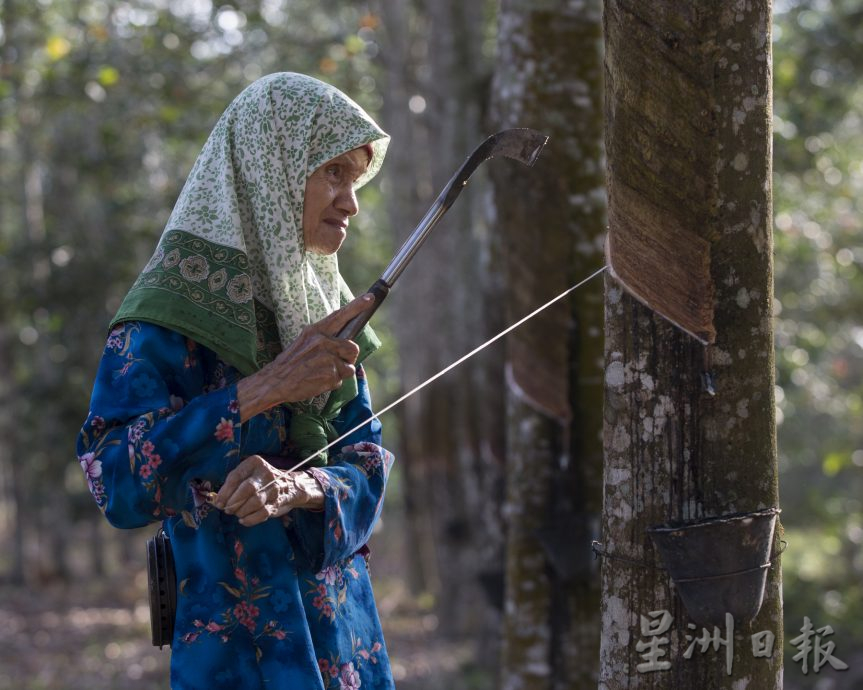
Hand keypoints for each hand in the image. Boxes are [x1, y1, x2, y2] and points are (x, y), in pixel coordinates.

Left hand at [213, 455, 323, 526]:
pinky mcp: (277, 502)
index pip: (236, 477)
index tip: (218, 503)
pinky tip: (244, 520)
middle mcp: (266, 473)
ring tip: (236, 513)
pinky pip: (262, 513)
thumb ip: (234, 483)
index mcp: (255, 463)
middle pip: (247, 489)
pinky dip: (250, 519)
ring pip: (255, 502)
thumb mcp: (248, 474)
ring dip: (241, 511)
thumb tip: (217, 500)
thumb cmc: (261, 480)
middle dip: (233, 502)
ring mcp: (274, 488)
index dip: (224, 492)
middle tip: (227, 509)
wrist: (289, 486)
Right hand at [237, 292, 373, 419]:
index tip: (369, 298)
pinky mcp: (330, 373)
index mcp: (315, 331)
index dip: (356, 306)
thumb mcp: (304, 343)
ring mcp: (327, 357)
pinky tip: (318, 381)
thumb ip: (324, 339)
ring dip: (340, 373)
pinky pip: (341, 380)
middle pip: (353, 347)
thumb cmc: (290, 364)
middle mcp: (323, 341)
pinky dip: (332, 384)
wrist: (274, 381)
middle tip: (334, 363)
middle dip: (349, 358)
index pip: (340, 315)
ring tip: (322, 373)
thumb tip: (344, 342)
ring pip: (349, 367)